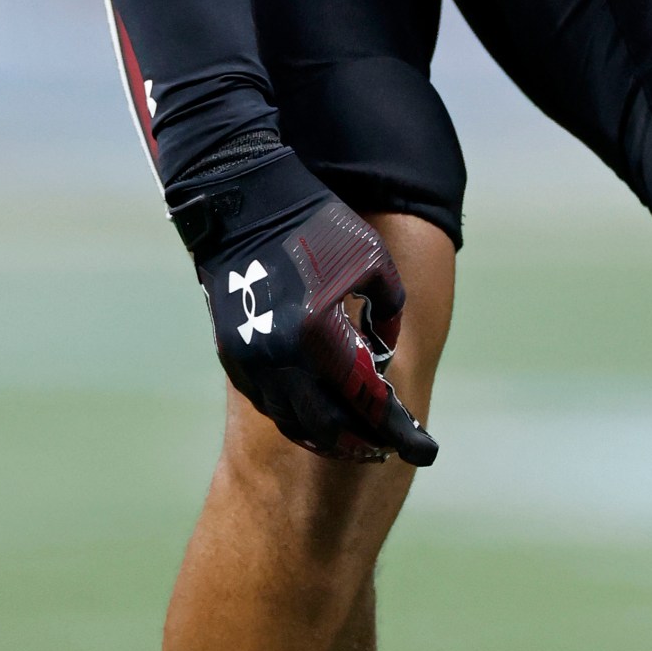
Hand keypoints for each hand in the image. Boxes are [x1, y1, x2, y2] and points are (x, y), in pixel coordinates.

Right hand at [197, 191, 434, 467]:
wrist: (245, 205)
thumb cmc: (318, 226)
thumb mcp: (373, 262)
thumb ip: (388, 312)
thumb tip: (382, 356)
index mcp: (319, 332)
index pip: (363, 397)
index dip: (393, 427)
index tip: (418, 446)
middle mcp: (282, 355)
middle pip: (325, 424)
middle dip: (358, 442)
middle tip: (383, 446)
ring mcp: (252, 359)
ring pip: (292, 419)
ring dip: (325, 433)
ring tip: (352, 436)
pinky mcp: (233, 356)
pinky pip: (269, 403)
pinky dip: (295, 415)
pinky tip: (315, 411)